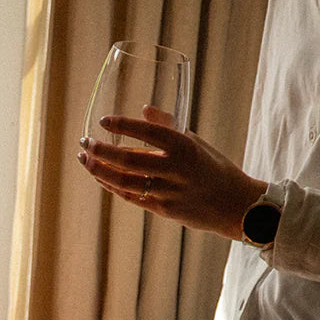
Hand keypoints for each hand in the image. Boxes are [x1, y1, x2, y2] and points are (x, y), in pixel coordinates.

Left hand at [77, 108, 267, 240]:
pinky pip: (131, 197)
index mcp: (184, 146)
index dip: (123, 126)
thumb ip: (168, 126)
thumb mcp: (195, 142)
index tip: (103, 121)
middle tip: (85, 143)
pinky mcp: (163, 210)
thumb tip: (144, 108)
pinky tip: (100, 177)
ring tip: (86, 160)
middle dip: (101, 151)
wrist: (234, 205)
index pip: (148, 132)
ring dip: (101, 171)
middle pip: (129, 160)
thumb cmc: (214, 168)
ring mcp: (167, 192)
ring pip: (125, 182)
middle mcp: (174, 170)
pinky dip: (113, 187)